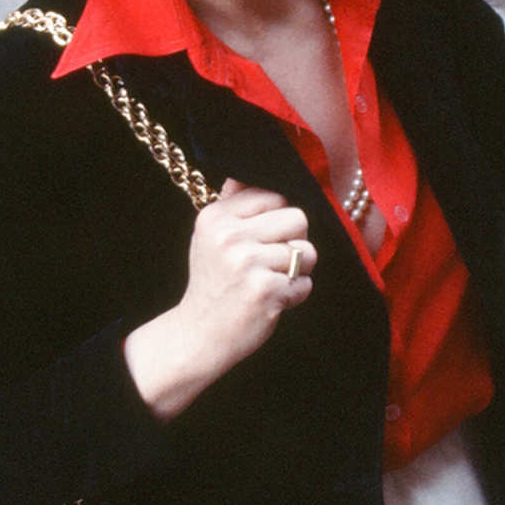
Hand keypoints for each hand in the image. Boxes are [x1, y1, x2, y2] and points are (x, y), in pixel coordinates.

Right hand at [125, 179, 315, 420]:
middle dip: (294, 240)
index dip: (278, 218)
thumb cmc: (212, 282)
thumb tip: (245, 169)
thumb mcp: (209, 236)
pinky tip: (271, 301)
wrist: (198, 335)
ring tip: (271, 280)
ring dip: (297, 270)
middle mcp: (230, 237)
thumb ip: (232, 202)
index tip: (263, 237)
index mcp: (216, 217)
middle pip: (298, 218)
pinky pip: (305, 282)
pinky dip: (294, 294)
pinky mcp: (266, 291)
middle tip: (273, 260)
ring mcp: (248, 264)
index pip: (275, 196)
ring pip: (307, 251)